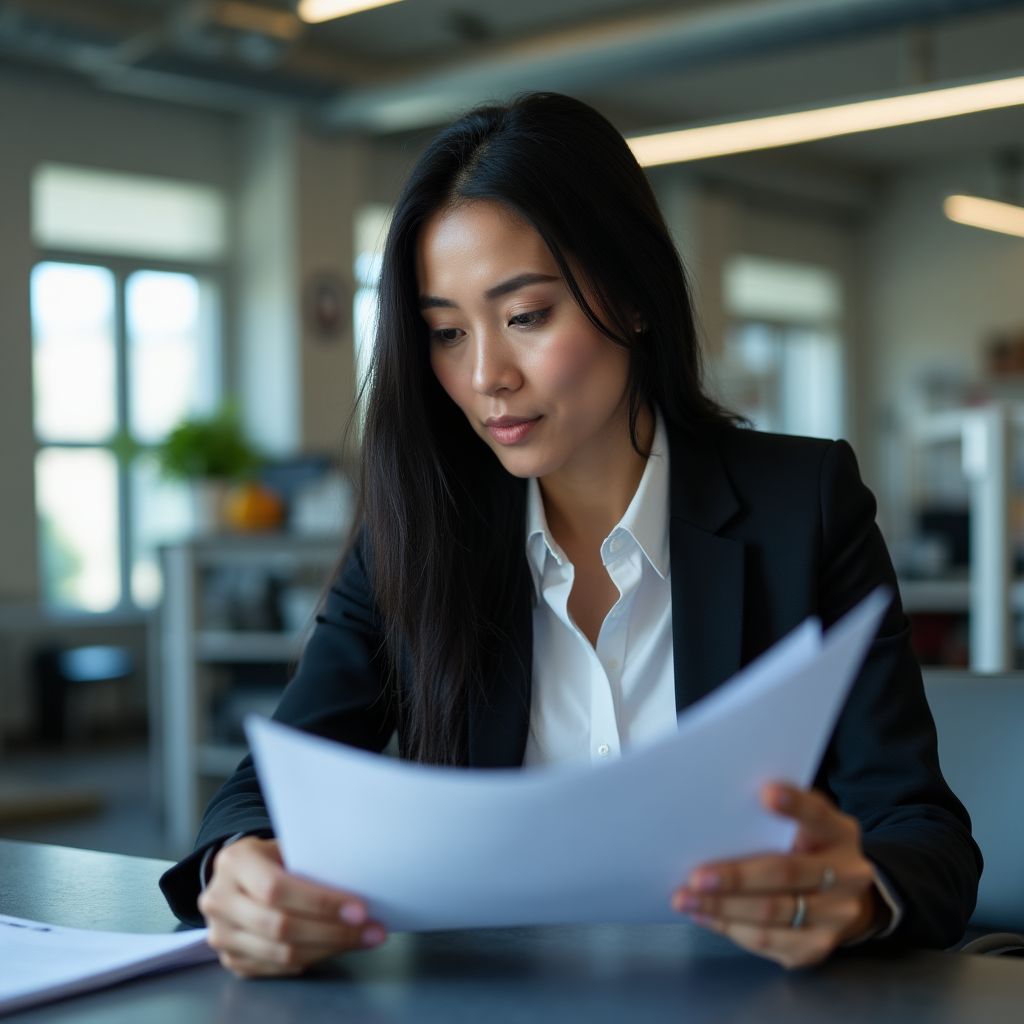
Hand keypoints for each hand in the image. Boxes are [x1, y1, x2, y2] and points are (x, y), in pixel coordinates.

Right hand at [197, 836, 386, 976]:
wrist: (234, 877)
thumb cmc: (270, 857)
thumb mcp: (283, 845)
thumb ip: (309, 860)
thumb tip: (358, 879)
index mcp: (234, 862)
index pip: (277, 888)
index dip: (319, 903)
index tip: (359, 909)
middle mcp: (219, 900)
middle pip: (280, 926)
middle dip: (332, 931)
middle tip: (370, 930)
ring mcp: (220, 934)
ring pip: (280, 954)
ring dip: (328, 949)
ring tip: (362, 940)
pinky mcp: (229, 960)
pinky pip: (276, 969)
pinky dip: (311, 960)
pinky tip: (334, 948)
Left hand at [671, 783, 883, 968]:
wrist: (841, 899)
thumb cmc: (805, 847)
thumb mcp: (804, 823)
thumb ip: (776, 815)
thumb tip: (723, 804)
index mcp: (839, 832)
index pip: (818, 815)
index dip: (795, 805)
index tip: (766, 793)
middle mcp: (846, 875)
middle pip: (786, 873)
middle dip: (737, 877)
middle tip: (696, 877)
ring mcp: (835, 916)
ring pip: (771, 914)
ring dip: (721, 908)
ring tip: (684, 899)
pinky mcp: (816, 946)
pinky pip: (766, 940)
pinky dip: (728, 927)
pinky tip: (702, 915)